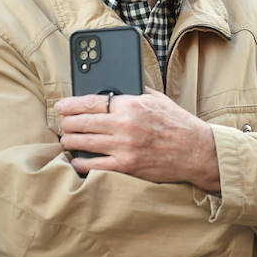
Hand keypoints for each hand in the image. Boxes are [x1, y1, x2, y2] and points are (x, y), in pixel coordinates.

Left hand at [55, 87, 219, 192]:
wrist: (196, 151)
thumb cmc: (177, 123)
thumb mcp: (156, 99)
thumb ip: (133, 92)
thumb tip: (110, 89)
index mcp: (130, 105)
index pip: (90, 101)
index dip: (70, 104)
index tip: (61, 106)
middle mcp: (124, 125)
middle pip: (81, 123)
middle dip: (66, 123)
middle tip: (62, 124)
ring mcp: (124, 148)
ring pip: (83, 143)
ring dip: (69, 141)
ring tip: (66, 140)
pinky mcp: (127, 166)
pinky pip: (94, 166)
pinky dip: (81, 162)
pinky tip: (77, 159)